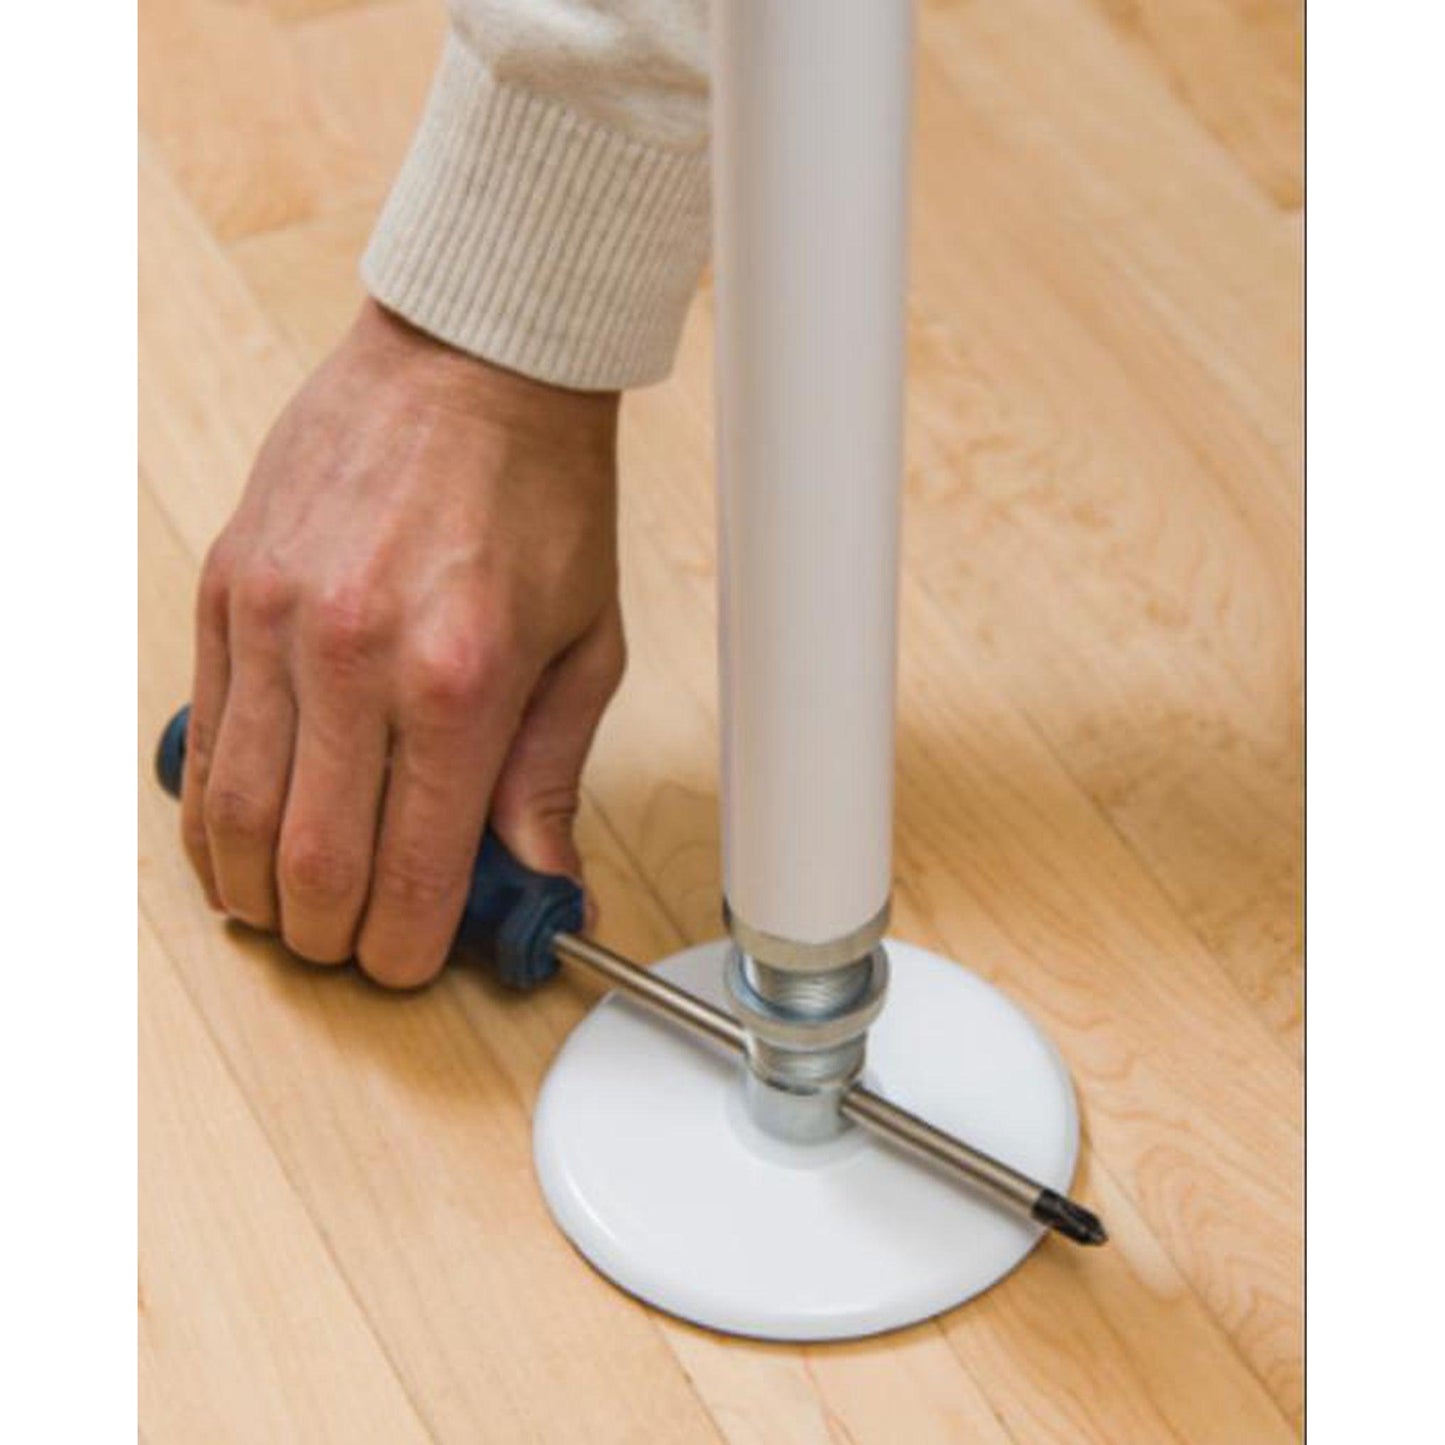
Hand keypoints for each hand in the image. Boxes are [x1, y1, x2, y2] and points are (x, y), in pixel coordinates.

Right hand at [181, 300, 624, 986]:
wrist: (476, 363)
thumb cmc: (544, 497)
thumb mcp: (586, 647)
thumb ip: (548, 777)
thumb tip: (544, 884)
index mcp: (461, 680)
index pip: (414, 870)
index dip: (408, 947)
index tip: (412, 960)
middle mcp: (355, 658)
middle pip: (311, 864)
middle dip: (330, 937)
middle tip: (352, 945)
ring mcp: (276, 620)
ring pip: (234, 813)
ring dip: (256, 889)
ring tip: (289, 909)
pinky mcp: (229, 587)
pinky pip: (200, 732)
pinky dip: (211, 807)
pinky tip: (237, 835)